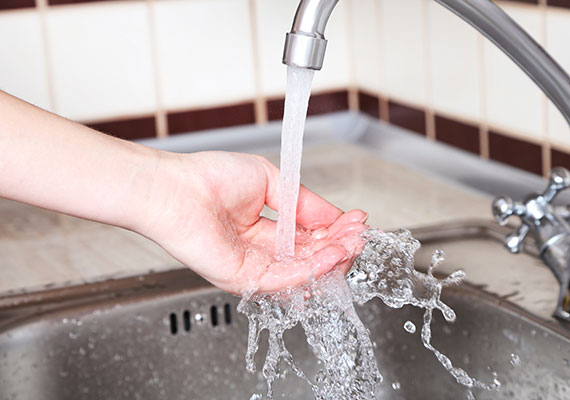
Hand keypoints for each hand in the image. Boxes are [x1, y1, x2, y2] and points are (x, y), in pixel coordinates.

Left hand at [137, 151, 366, 294]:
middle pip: (311, 259)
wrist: (176, 187)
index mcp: (268, 230)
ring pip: (303, 273)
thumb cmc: (211, 178)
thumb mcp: (272, 181)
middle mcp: (263, 252)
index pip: (311, 238)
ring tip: (351, 243)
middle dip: (340, 246)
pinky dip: (312, 268)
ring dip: (332, 259)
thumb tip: (337, 217)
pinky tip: (332, 252)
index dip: (337, 231)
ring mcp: (254, 268)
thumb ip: (305, 203)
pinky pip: (285, 279)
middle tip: (359, 233)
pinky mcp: (243, 279)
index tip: (358, 220)